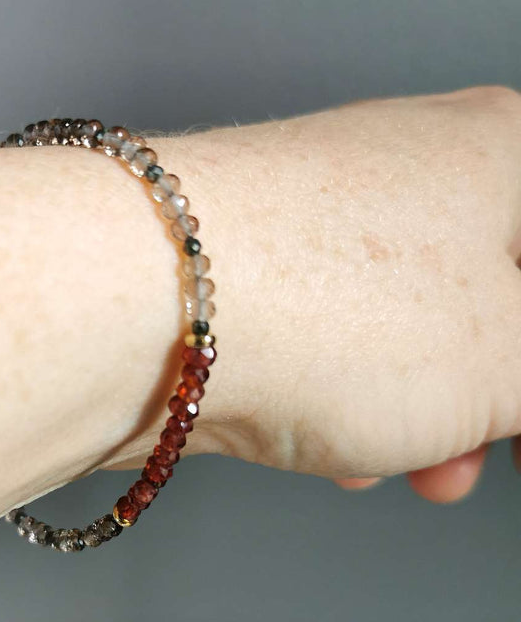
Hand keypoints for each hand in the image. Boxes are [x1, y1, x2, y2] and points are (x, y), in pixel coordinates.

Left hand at [132, 87, 520, 501]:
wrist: (139, 308)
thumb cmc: (326, 310)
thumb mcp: (508, 365)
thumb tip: (517, 388)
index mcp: (494, 155)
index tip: (519, 425)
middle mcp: (399, 169)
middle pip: (477, 302)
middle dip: (488, 400)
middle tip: (478, 458)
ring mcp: (310, 220)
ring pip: (396, 330)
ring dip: (417, 414)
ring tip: (415, 467)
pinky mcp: (245, 275)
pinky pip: (322, 343)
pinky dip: (341, 401)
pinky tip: (333, 452)